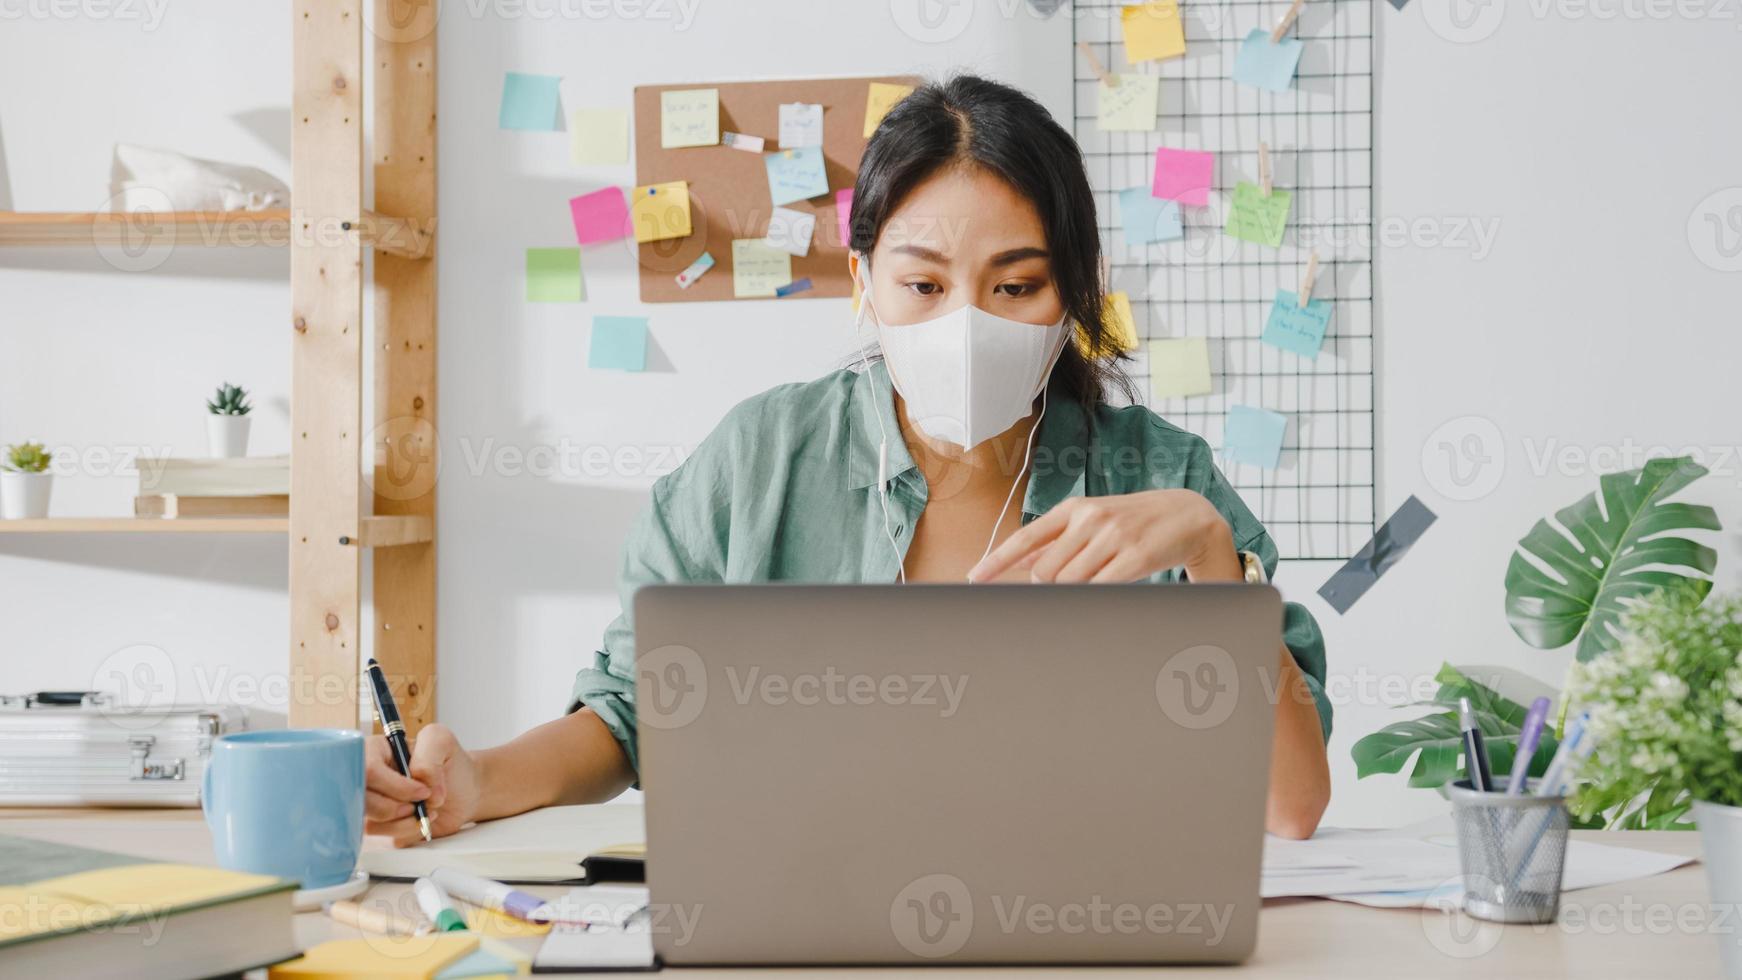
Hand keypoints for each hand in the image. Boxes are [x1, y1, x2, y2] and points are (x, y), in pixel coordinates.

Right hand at [364, 722, 483, 846]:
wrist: (465, 791)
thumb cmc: (450, 763)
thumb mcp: (442, 742)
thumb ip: (428, 756)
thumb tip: (416, 782)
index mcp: (375, 751)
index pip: (367, 770)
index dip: (394, 785)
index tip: (423, 791)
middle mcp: (367, 778)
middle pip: (363, 800)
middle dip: (398, 807)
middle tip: (423, 802)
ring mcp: (372, 802)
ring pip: (370, 822)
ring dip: (403, 821)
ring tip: (425, 809)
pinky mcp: (380, 825)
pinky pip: (383, 836)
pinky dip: (407, 832)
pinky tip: (421, 820)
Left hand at [967, 490, 1238, 583]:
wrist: (1187, 515)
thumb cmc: (1132, 523)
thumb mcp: (1092, 522)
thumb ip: (1057, 542)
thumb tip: (1018, 564)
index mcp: (1073, 509)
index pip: (1026, 538)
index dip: (997, 560)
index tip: (974, 579)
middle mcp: (1090, 518)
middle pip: (1044, 571)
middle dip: (1043, 590)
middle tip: (1056, 595)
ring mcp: (1113, 536)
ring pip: (1069, 582)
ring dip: (1068, 596)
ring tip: (1084, 592)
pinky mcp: (1136, 555)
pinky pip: (1100, 587)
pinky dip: (1091, 598)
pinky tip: (1096, 598)